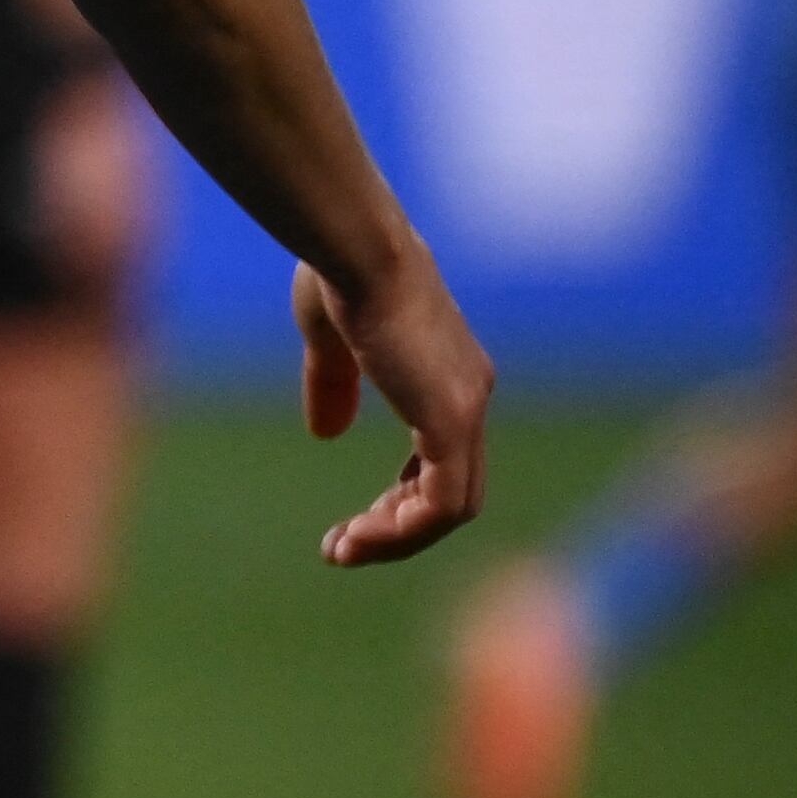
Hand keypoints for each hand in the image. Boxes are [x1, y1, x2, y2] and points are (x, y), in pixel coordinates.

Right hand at [296, 246, 492, 565]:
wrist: (357, 247)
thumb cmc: (339, 273)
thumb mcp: (331, 339)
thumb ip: (334, 386)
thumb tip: (326, 434)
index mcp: (448, 374)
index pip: (440, 458)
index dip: (399, 495)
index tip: (353, 520)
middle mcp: (469, 395)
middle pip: (453, 491)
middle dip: (398, 526)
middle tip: (344, 547)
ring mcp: (467, 410)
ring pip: (453, 507)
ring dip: (397, 538)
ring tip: (343, 550)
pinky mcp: (451, 423)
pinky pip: (442, 504)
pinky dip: (403, 530)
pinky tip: (358, 536)